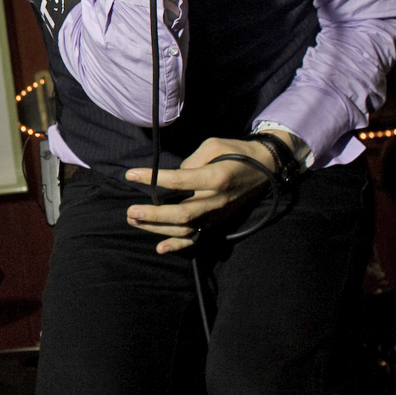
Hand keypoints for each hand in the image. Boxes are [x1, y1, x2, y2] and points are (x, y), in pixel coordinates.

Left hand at [124, 135, 281, 253]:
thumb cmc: (236, 152)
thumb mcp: (214, 146)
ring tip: (134, 221)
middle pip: (181, 213)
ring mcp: (217, 215)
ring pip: (186, 228)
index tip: (131, 175)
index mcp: (215, 178)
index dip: (153, 179)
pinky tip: (160, 248)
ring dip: (158, 228)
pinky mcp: (218, 222)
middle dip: (153, 215)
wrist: (265, 168)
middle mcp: (216, 201)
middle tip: (130, 212)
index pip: (179, 181)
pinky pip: (198, 238)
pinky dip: (179, 245)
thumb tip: (174, 175)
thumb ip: (192, 160)